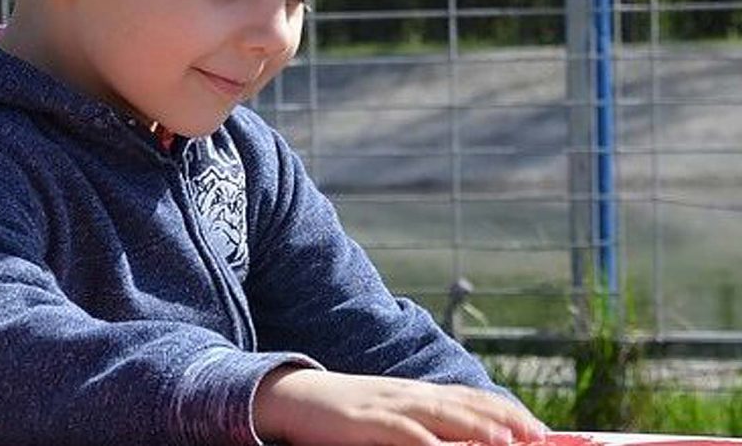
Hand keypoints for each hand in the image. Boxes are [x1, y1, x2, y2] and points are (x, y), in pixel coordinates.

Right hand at [253, 367, 547, 445]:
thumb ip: (419, 423)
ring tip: (507, 443)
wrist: (294, 397)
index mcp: (414, 392)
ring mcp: (387, 406)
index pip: (470, 397)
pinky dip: (427, 443)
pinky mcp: (365, 422)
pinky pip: (403, 433)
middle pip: (464, 405)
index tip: (539, 429)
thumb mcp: (386, 413)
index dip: (506, 411)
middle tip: (539, 437)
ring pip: (441, 416)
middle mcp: (407, 394)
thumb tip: (451, 440)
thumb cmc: (342, 414)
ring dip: (476, 429)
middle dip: (504, 421)